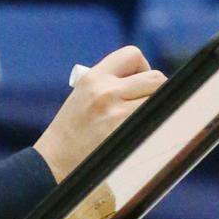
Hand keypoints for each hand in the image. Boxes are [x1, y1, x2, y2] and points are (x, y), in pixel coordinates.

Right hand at [34, 46, 165, 181]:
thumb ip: (110, 83)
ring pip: (163, 100)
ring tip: (145, 121)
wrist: (55, 163)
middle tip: (144, 106)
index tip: (137, 83)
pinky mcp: (129, 136)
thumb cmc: (71, 132)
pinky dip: (161, 128)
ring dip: (161, 110)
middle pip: (156, 78)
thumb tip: (149, 82)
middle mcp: (106, 92)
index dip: (141, 68)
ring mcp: (119, 115)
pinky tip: (148, 135)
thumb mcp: (82, 96)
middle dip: (156, 91)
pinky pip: (161, 123)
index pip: (132, 55)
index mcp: (93, 78)